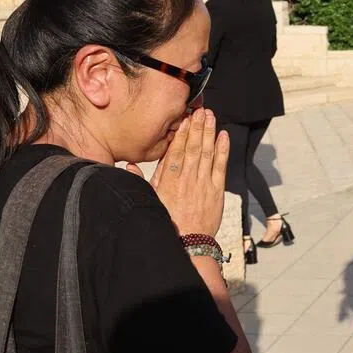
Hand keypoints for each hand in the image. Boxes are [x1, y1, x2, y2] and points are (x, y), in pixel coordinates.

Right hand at [128, 109, 229, 235]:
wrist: (188, 243)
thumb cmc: (168, 222)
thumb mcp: (150, 200)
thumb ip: (141, 181)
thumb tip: (129, 165)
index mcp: (169, 180)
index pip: (176, 150)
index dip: (181, 133)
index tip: (184, 118)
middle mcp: (187, 178)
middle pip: (193, 146)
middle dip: (197, 126)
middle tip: (200, 110)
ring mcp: (203, 183)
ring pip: (207, 152)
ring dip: (209, 132)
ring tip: (210, 117)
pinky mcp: (216, 190)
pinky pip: (221, 165)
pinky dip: (223, 150)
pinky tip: (223, 136)